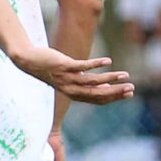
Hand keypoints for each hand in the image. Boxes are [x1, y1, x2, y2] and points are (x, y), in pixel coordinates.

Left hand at [10, 44, 134, 105]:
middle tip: (132, 88)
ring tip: (124, 75)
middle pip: (97, 94)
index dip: (114, 97)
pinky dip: (96, 64)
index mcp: (74, 94)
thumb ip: (87, 84)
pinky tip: (108, 61)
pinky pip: (82, 66)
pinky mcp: (63, 66)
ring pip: (92, 81)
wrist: (29, 61)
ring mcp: (67, 78)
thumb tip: (106, 86)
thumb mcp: (71, 79)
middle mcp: (71, 89)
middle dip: (115, 92)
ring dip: (110, 78)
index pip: (97, 99)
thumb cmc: (52, 70)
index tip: (129, 93)